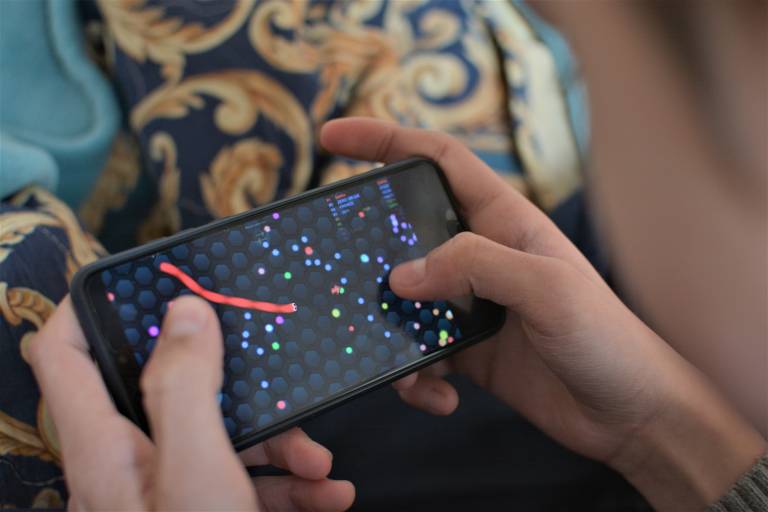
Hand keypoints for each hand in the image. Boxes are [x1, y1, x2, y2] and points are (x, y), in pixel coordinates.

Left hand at [29, 296, 354, 510]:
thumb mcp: (196, 472)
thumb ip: (184, 388)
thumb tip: (182, 311)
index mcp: (104, 444)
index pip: (63, 352)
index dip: (90, 303)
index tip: (146, 276)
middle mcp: (130, 464)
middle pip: (168, 389)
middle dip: (231, 381)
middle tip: (268, 368)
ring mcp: (168, 493)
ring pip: (219, 437)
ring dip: (278, 442)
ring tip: (322, 462)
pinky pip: (242, 482)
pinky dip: (287, 483)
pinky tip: (327, 494)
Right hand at [320, 118, 765, 510]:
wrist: (630, 414)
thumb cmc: (606, 338)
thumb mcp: (545, 288)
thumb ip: (473, 266)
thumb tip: (400, 276)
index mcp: (503, 220)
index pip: (435, 160)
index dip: (384, 140)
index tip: (332, 138)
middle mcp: (482, 256)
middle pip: (407, 232)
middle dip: (369, 250)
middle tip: (336, 272)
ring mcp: (472, 304)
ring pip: (405, 301)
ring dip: (390, 330)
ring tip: (403, 363)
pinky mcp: (468, 351)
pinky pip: (420, 352)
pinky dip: (417, 376)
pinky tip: (440, 396)